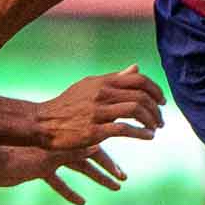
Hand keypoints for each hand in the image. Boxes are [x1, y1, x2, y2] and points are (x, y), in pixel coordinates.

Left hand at [0, 143, 127, 204]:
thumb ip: (71, 151)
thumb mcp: (47, 155)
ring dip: (95, 178)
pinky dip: (69, 192)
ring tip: (112, 187)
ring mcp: (49, 159)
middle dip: (107, 170)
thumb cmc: (13, 154)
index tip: (121, 174)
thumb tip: (97, 145)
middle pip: (89, 159)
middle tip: (122, 180)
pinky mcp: (39, 170)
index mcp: (62, 141)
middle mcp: (58, 147)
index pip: (92, 148)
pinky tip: (81, 202)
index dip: (108, 162)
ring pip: (78, 169)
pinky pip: (58, 182)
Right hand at [36, 64, 165, 150]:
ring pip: (135, 110)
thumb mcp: (90, 86)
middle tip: (161, 120)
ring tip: (155, 129)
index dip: (155, 90)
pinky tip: (148, 137)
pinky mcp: (94, 130)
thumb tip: (137, 67)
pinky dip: (141, 133)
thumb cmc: (68, 105)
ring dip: (151, 120)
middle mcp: (102, 93)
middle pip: (141, 95)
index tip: (162, 102)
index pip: (139, 79)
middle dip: (156, 109)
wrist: (42, 122)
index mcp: (103, 81)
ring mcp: (98, 111)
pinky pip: (124, 129)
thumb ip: (115, 78)